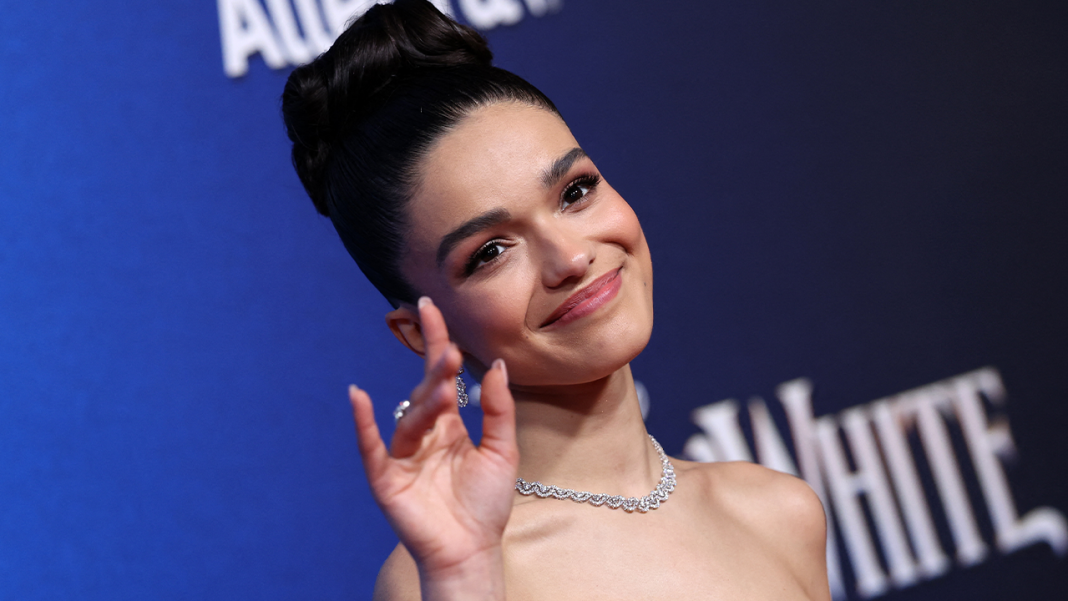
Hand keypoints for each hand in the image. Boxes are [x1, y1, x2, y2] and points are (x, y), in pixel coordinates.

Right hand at [348, 297, 517, 595]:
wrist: (472, 551)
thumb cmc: (486, 504)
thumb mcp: (502, 451)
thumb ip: (497, 409)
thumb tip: (494, 365)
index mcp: (448, 425)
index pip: (439, 375)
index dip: (435, 341)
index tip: (429, 306)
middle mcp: (423, 434)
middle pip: (426, 392)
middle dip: (437, 370)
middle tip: (450, 351)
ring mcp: (402, 455)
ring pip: (410, 418)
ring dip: (426, 402)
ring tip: (445, 388)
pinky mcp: (386, 477)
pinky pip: (371, 446)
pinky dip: (363, 423)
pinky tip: (358, 397)